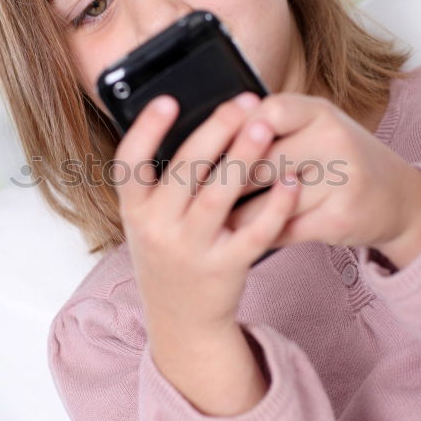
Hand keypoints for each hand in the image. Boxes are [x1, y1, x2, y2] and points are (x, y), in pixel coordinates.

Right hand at [111, 92, 300, 341]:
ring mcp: (191, 250)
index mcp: (134, 211)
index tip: (169, 100)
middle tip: (241, 102)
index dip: (146, 130)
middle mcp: (157, 230)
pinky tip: (290, 181)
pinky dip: (274, 206)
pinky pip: (254, 233)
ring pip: (218, 196)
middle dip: (214, 131)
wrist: (181, 320)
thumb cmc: (170, 254)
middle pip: (184, 171)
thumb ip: (162, 181)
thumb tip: (200, 121)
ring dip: (242, 157)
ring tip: (264, 125)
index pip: (129, 164)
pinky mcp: (226, 268)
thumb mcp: (149, 220)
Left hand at [224, 92, 420, 263]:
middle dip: (225, 181)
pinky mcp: (340, 218)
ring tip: (208, 221)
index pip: (267, 113)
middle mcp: (334, 141)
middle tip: (194, 195)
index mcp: (321, 112)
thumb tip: (207, 139)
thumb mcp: (316, 128)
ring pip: (269, 201)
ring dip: (235, 215)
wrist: (399, 198)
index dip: (233, 131)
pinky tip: (241, 238)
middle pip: (262, 160)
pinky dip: (259, 236)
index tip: (208, 149)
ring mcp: (341, 181)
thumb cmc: (340, 160)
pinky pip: (284, 229)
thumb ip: (272, 127)